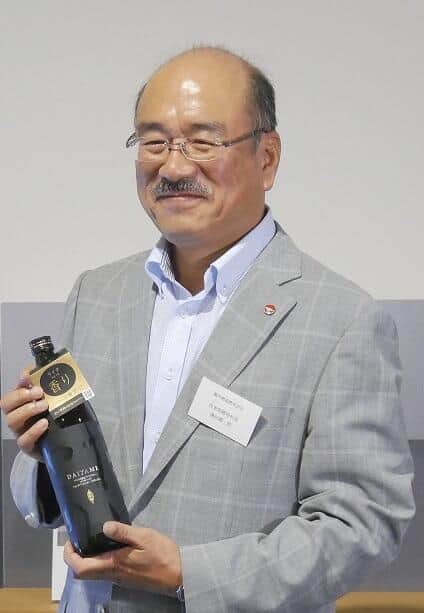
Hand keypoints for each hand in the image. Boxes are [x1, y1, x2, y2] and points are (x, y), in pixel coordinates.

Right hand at [0, 367, 48, 460]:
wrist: (62, 444)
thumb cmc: (55, 419)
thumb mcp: (55, 400)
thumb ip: (49, 385)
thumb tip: (44, 370)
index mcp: (22, 402)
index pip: (15, 388)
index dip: (20, 382)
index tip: (28, 376)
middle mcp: (18, 415)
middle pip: (6, 404)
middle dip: (21, 395)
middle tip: (39, 392)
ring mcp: (21, 431)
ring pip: (12, 420)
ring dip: (28, 410)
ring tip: (44, 406)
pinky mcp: (28, 446)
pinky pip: (24, 440)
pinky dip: (33, 430)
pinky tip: (44, 423)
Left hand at [63, 522, 182, 596]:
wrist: (180, 574)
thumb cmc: (163, 554)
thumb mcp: (144, 537)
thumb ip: (123, 532)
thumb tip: (104, 526)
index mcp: (114, 564)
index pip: (81, 567)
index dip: (70, 556)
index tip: (70, 541)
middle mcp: (113, 574)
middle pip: (84, 573)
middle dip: (76, 558)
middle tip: (79, 539)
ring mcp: (120, 579)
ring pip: (94, 573)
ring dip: (87, 559)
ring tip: (93, 539)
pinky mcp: (127, 578)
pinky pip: (105, 572)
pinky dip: (100, 561)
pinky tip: (109, 547)